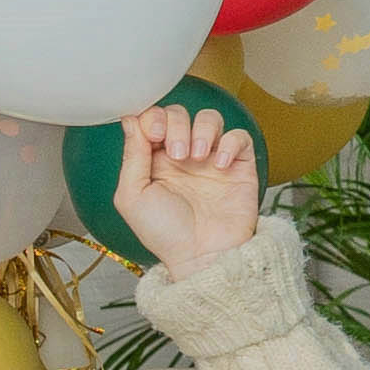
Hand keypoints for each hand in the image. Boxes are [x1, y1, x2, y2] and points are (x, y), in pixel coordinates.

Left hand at [115, 100, 263, 274]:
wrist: (201, 256)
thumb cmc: (164, 233)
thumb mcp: (133, 196)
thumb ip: (132, 156)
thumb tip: (130, 118)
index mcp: (153, 160)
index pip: (152, 119)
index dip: (152, 118)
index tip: (154, 136)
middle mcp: (182, 155)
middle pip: (179, 113)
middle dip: (176, 125)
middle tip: (177, 155)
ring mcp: (211, 158)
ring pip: (210, 118)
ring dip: (202, 130)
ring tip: (196, 157)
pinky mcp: (238, 166)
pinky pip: (239, 136)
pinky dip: (229, 144)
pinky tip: (219, 165)